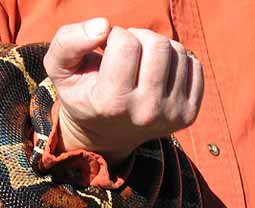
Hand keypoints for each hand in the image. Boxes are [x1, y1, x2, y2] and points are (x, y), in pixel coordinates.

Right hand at [43, 18, 203, 167]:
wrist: (104, 135)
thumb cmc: (82, 94)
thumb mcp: (60, 69)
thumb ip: (68, 42)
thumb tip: (103, 25)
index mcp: (111, 104)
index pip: (125, 43)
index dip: (113, 36)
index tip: (104, 50)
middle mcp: (145, 113)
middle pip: (156, 44)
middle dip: (137, 38)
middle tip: (123, 54)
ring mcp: (171, 115)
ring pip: (177, 51)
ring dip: (156, 48)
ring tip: (139, 64)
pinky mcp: (189, 114)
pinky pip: (194, 64)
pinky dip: (174, 62)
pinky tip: (156, 75)